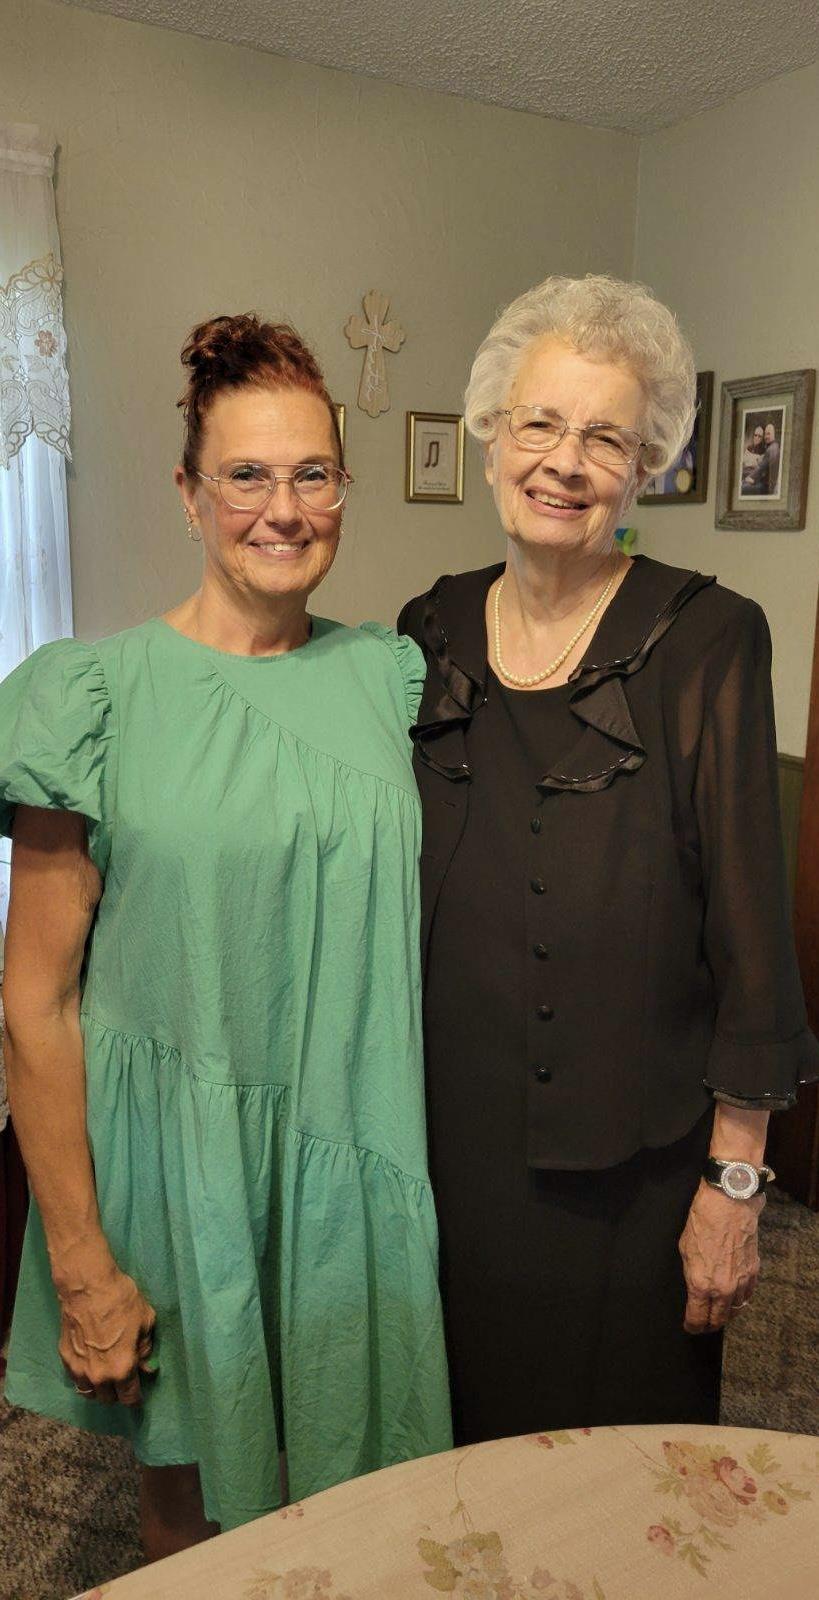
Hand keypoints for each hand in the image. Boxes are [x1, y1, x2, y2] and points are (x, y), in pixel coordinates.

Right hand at [56, 1256, 155, 1405]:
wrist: (87, 1286)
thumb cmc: (121, 1301)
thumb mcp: (145, 1322)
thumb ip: (145, 1349)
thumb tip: (145, 1366)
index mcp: (122, 1369)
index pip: (129, 1398)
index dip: (136, 1398)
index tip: (138, 1396)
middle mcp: (98, 1376)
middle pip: (108, 1399)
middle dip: (117, 1393)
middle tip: (123, 1380)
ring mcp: (79, 1369)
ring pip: (89, 1393)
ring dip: (99, 1389)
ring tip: (105, 1377)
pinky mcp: (65, 1358)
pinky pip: (76, 1379)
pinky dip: (84, 1377)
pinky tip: (90, 1366)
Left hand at [678, 1180, 762, 1334]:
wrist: (728, 1205)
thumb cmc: (702, 1223)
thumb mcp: (685, 1250)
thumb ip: (691, 1274)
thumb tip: (695, 1286)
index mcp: (701, 1285)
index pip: (697, 1318)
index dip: (693, 1326)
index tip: (690, 1327)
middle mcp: (722, 1289)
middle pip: (718, 1319)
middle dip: (709, 1325)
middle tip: (704, 1325)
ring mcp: (740, 1282)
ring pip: (736, 1310)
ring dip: (727, 1314)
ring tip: (720, 1313)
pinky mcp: (753, 1272)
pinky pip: (748, 1295)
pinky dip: (741, 1301)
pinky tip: (736, 1299)